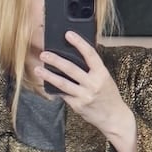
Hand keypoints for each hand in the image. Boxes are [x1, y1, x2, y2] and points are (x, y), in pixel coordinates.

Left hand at [37, 33, 137, 151]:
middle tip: (44, 54)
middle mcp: (93, 84)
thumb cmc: (109, 95)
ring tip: (38, 69)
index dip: (79, 43)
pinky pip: (63, 94)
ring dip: (48, 76)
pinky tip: (46, 84)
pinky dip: (54, 88)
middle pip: (71, 69)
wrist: (114, 118)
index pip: (90, 54)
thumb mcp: (105, 78)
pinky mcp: (78, 105)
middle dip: (56, 60)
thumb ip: (93, 68)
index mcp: (102, 73)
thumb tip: (76, 54)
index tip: (68, 34)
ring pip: (63, 83)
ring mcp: (84, 96)